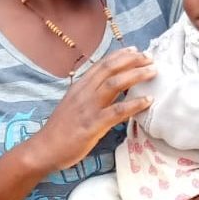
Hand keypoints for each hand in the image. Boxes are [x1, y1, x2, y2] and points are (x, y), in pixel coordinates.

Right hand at [32, 47, 155, 170]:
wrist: (44, 149)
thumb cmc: (60, 130)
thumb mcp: (73, 105)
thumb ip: (88, 96)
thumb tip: (108, 91)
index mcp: (78, 87)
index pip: (101, 65)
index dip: (119, 56)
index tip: (135, 50)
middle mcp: (83, 93)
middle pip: (110, 69)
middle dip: (132, 61)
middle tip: (150, 58)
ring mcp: (88, 108)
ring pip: (114, 84)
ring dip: (136, 76)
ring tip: (153, 72)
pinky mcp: (93, 124)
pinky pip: (117, 111)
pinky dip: (134, 104)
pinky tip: (148, 101)